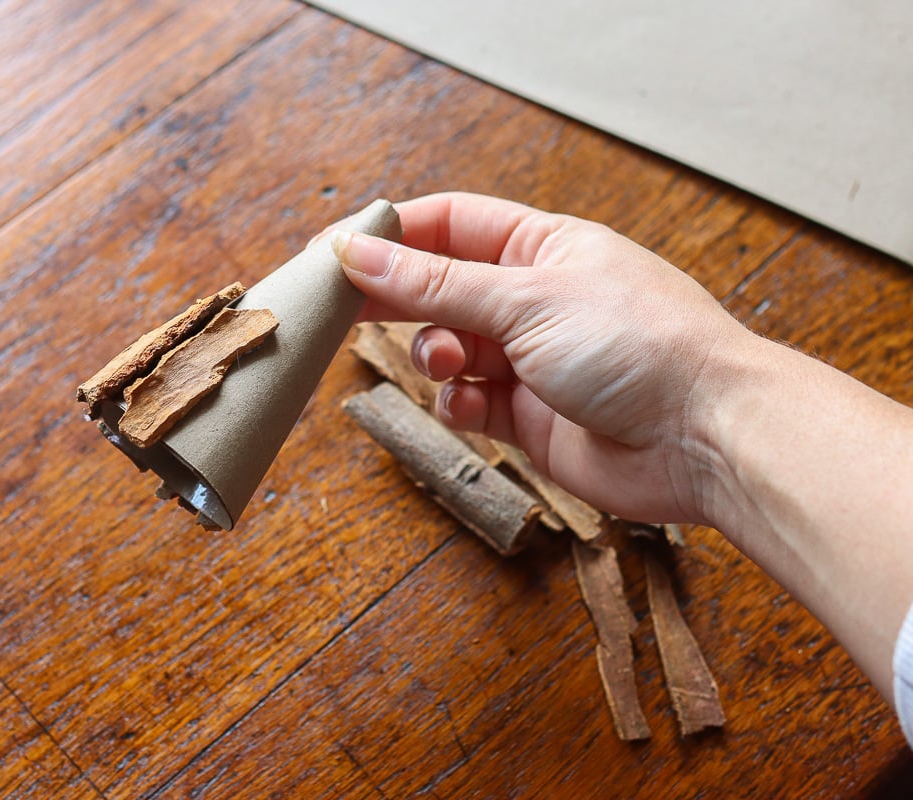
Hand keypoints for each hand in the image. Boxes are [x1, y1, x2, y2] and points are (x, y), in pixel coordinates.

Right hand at [331, 192, 751, 524]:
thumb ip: (437, 283)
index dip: (391, 234)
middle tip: (342, 309)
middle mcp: (534, 298)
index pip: (449, 224)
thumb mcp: (527, 299)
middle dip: (398, 298)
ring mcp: (531, 358)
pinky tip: (473, 407)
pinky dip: (460, 404)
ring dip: (434, 356)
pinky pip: (469, 401)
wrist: (704, 437)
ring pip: (448, 349)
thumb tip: (359, 251)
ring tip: (449, 364)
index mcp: (543, 246)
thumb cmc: (640, 346)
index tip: (335, 250)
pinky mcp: (530, 415)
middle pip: (440, 287)